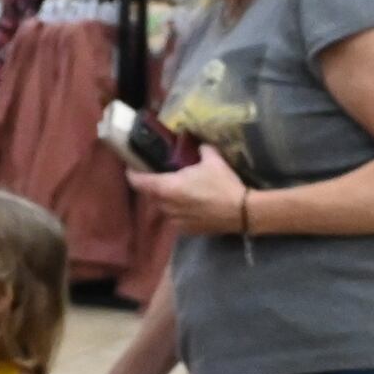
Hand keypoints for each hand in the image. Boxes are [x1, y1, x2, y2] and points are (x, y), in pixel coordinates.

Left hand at [127, 144, 248, 235]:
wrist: (242, 212)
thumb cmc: (223, 184)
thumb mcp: (213, 161)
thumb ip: (202, 150)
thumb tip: (199, 143)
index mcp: (165, 188)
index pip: (138, 181)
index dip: (132, 173)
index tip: (131, 167)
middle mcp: (165, 206)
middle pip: (151, 194)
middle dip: (154, 186)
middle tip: (162, 176)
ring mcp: (175, 220)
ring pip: (164, 207)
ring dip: (167, 199)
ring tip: (178, 191)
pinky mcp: (186, 230)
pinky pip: (176, 218)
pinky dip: (179, 210)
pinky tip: (191, 205)